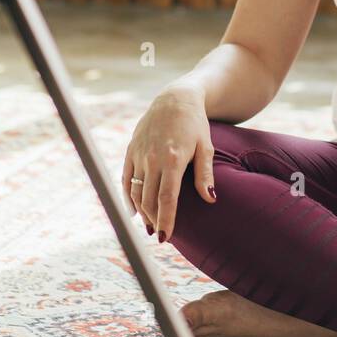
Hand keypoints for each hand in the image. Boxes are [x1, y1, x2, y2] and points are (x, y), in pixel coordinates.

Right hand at [121, 85, 216, 243]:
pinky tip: (134, 211)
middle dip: (153, 220)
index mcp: (173, 159)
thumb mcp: (206, 147)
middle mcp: (152, 158)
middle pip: (149, 199)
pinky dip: (128, 197)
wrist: (175, 100)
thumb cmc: (195, 125)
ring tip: (149, 226)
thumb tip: (210, 199)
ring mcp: (139, 154)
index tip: (165, 237)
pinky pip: (126, 179)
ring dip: (141, 211)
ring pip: (136, 191)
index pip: (166, 198)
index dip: (165, 220)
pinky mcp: (131, 150)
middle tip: (160, 236)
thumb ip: (205, 175)